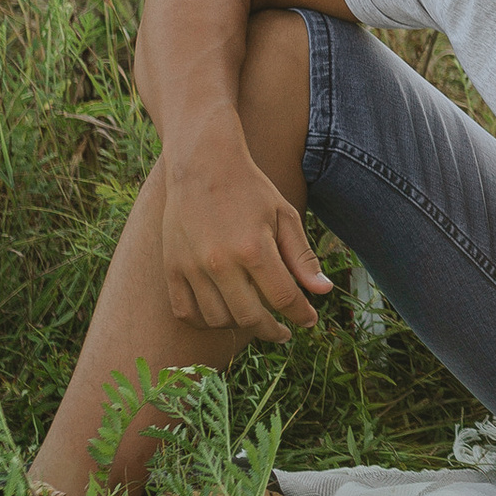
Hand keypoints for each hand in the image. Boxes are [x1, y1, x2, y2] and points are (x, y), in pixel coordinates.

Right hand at [163, 134, 331, 340]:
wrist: (202, 164)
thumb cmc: (250, 189)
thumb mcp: (284, 216)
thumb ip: (302, 258)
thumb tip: (323, 292)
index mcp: (254, 249)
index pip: (283, 299)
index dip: (301, 315)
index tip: (308, 320)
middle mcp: (220, 263)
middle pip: (250, 318)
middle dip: (273, 330)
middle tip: (283, 331)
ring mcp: (192, 267)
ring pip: (218, 319)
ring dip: (240, 326)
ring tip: (253, 318)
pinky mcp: (172, 267)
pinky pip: (185, 312)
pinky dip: (204, 321)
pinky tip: (221, 315)